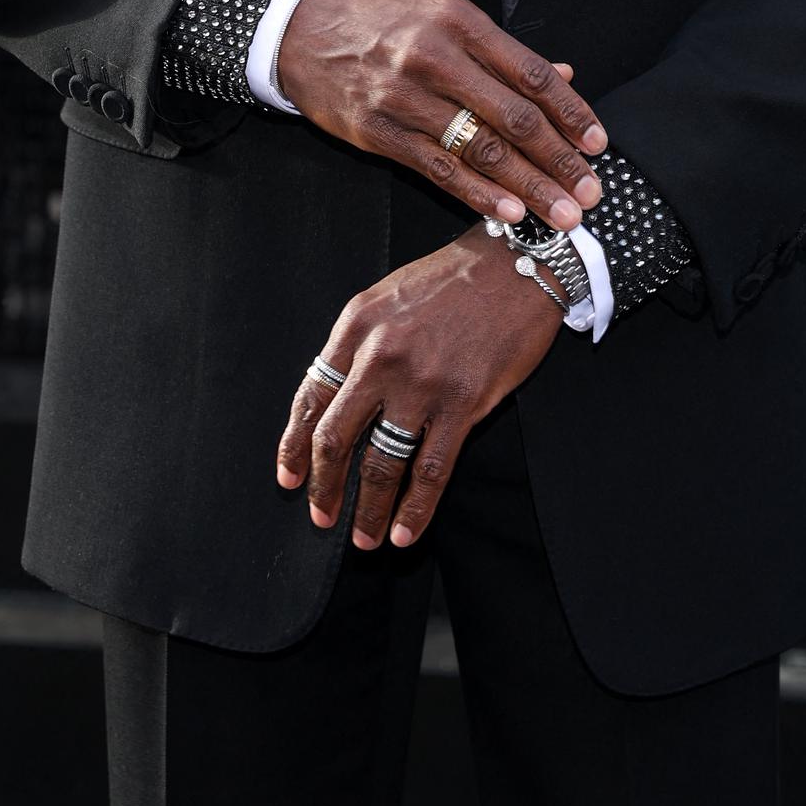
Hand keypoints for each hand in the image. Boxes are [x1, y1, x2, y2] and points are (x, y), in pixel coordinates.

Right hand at [275, 0, 607, 233]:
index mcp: (460, 21)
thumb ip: (502, 53)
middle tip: (592, 192)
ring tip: (562, 213)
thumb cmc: (385, 20)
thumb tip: (565, 77)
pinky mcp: (379, 131)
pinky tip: (509, 211)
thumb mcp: (446, 16)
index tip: (598, 144)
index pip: (531, 73)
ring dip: (528, 186)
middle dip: (559, 160)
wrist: (304, 28)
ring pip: (480, 149)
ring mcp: (405, 97)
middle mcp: (435, 57)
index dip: (570, 112)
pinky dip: (477, 193)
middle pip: (513, 117)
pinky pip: (438, 169)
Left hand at [276, 223, 564, 549]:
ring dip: (369, 510)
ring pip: (382, 463)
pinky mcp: (463, 402)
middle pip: (336, 437)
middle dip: (323, 486)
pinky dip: (415, 509)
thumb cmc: (452, 280)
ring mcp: (422, 382)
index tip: (288, 478)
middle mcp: (381, 356)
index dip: (294, 445)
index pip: (311, 397)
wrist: (516, 265)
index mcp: (355, 326)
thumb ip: (358, 344)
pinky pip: (431, 470)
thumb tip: (334, 398)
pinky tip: (405, 533)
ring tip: (365, 540)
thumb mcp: (387, 296)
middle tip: (320, 517)